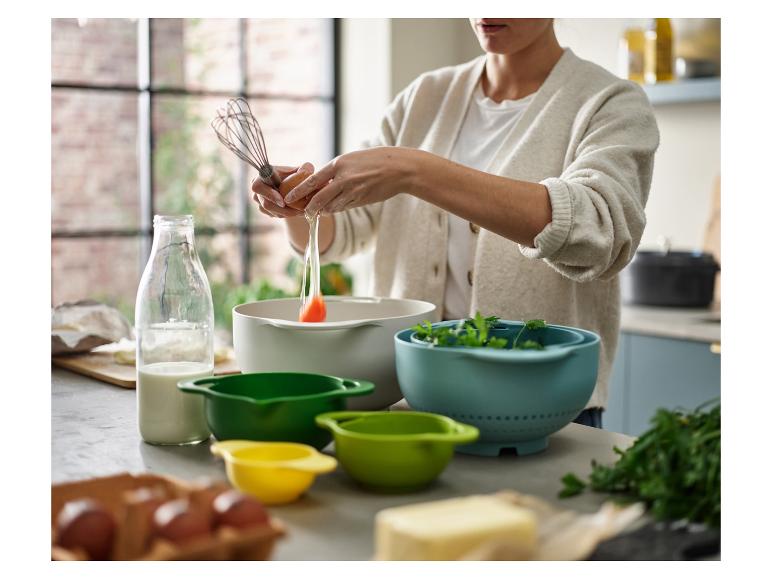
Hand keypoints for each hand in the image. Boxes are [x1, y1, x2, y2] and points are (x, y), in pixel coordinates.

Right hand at [250, 163, 314, 218]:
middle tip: (297, 211)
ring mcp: (259, 200)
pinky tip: (296, 212)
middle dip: (282, 209)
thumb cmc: (294, 176)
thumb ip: (305, 168)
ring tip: (300, 212)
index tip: (283, 202)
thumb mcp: (301, 170)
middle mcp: (257, 188)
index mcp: (262, 176)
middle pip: (265, 204)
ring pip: (271, 211)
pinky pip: (274, 215)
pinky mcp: (263, 209)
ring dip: (286, 213)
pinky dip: (285, 215)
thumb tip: (306, 169)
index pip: (258, 187)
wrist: (291, 186)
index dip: (269, 195)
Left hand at [284, 147, 414, 214]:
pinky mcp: (361, 200)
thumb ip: (337, 171)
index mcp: (338, 164)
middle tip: (303, 212)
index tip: (289, 198)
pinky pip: (344, 207)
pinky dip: (338, 208)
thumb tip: (322, 182)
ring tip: (318, 211)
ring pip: (332, 206)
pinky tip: (336, 207)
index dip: (299, 191)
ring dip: (324, 210)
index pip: (312, 180)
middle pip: (319, 199)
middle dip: (309, 208)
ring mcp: (353, 191)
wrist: (399, 169)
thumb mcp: (352, 160)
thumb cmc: (376, 160)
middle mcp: (343, 178)